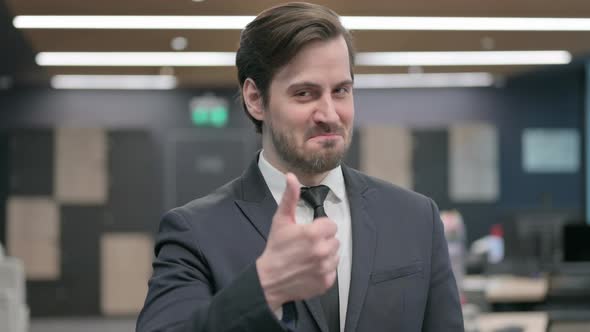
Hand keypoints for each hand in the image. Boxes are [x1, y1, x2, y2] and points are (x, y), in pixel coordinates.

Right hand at [256, 173, 339, 310]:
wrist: (269, 279)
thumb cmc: (275, 249)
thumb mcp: (281, 220)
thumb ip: (290, 197)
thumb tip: (291, 177)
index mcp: (314, 233)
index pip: (331, 225)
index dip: (319, 227)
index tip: (308, 233)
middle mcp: (322, 250)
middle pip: (334, 239)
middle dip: (323, 241)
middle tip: (306, 246)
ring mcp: (325, 267)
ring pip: (335, 255)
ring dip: (325, 255)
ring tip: (308, 257)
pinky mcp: (326, 281)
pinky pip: (333, 270)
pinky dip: (324, 270)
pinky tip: (310, 268)